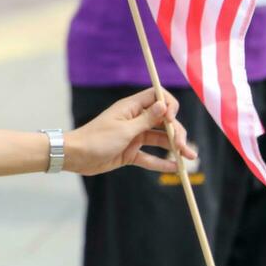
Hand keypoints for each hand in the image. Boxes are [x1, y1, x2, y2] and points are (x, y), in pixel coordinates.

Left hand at [65, 87, 197, 175]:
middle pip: (163, 121)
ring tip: (189, 158)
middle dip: (176, 132)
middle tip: (184, 147)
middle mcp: (135, 120)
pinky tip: (175, 168)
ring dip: (174, 148)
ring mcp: (133, 137)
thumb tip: (164, 105)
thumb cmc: (96, 139)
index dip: (169, 106)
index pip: (157, 98)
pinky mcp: (129, 153)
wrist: (75, 156)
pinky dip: (161, 162)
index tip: (172, 119)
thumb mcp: (124, 130)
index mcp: (131, 108)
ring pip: (159, 139)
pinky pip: (149, 157)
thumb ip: (147, 119)